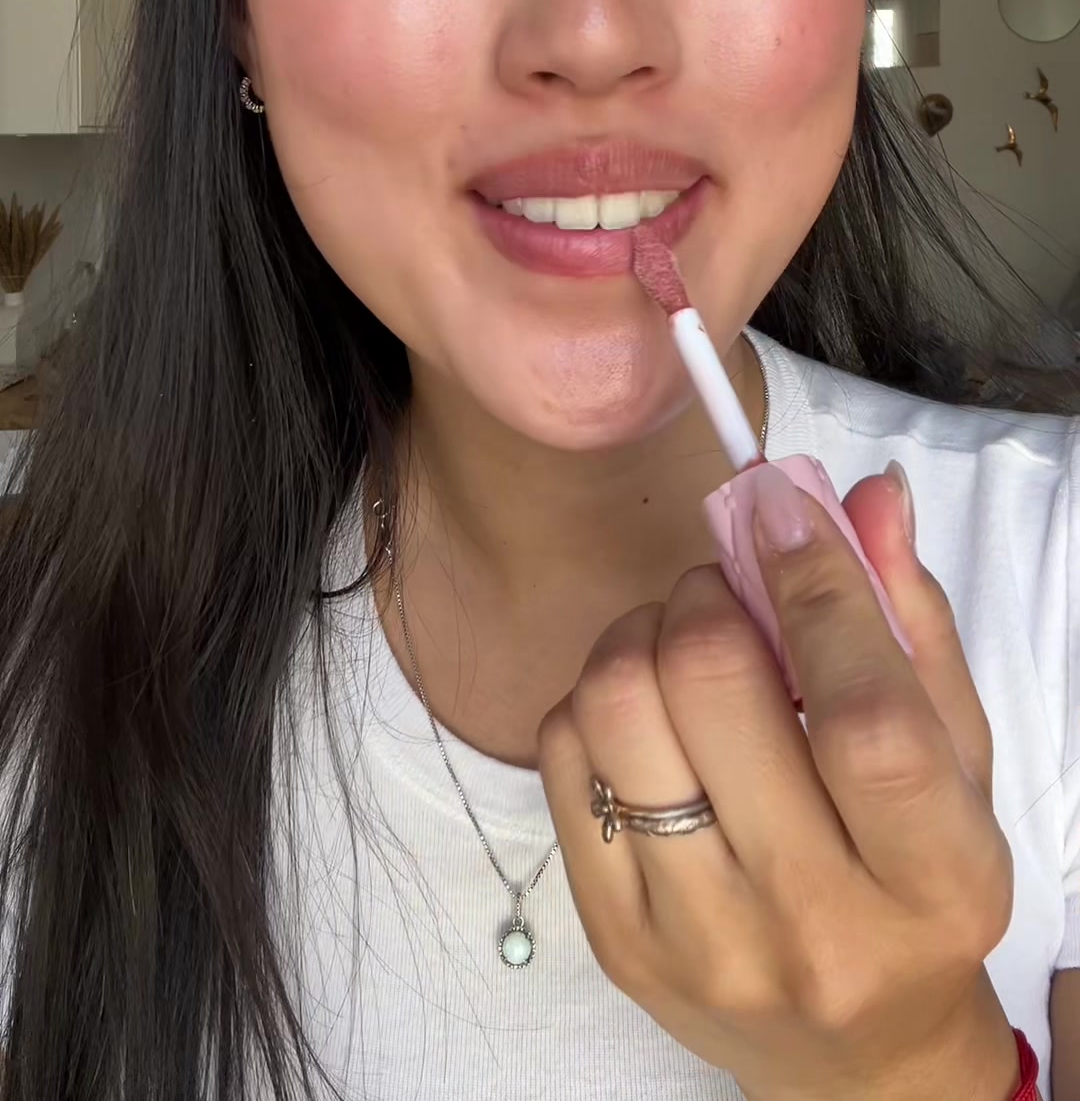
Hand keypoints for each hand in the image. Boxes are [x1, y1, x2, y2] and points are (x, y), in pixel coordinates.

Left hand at [537, 467, 1022, 1100]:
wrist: (857, 1049)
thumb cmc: (914, 880)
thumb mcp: (955, 759)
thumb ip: (910, 622)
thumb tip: (863, 496)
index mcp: (933, 883)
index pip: (866, 718)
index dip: (816, 589)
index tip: (782, 511)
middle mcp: (814, 926)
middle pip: (713, 689)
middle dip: (710, 594)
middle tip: (728, 589)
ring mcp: (701, 942)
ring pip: (616, 710)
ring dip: (643, 634)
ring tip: (683, 643)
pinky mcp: (616, 941)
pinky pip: (561, 757)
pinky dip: (595, 699)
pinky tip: (647, 715)